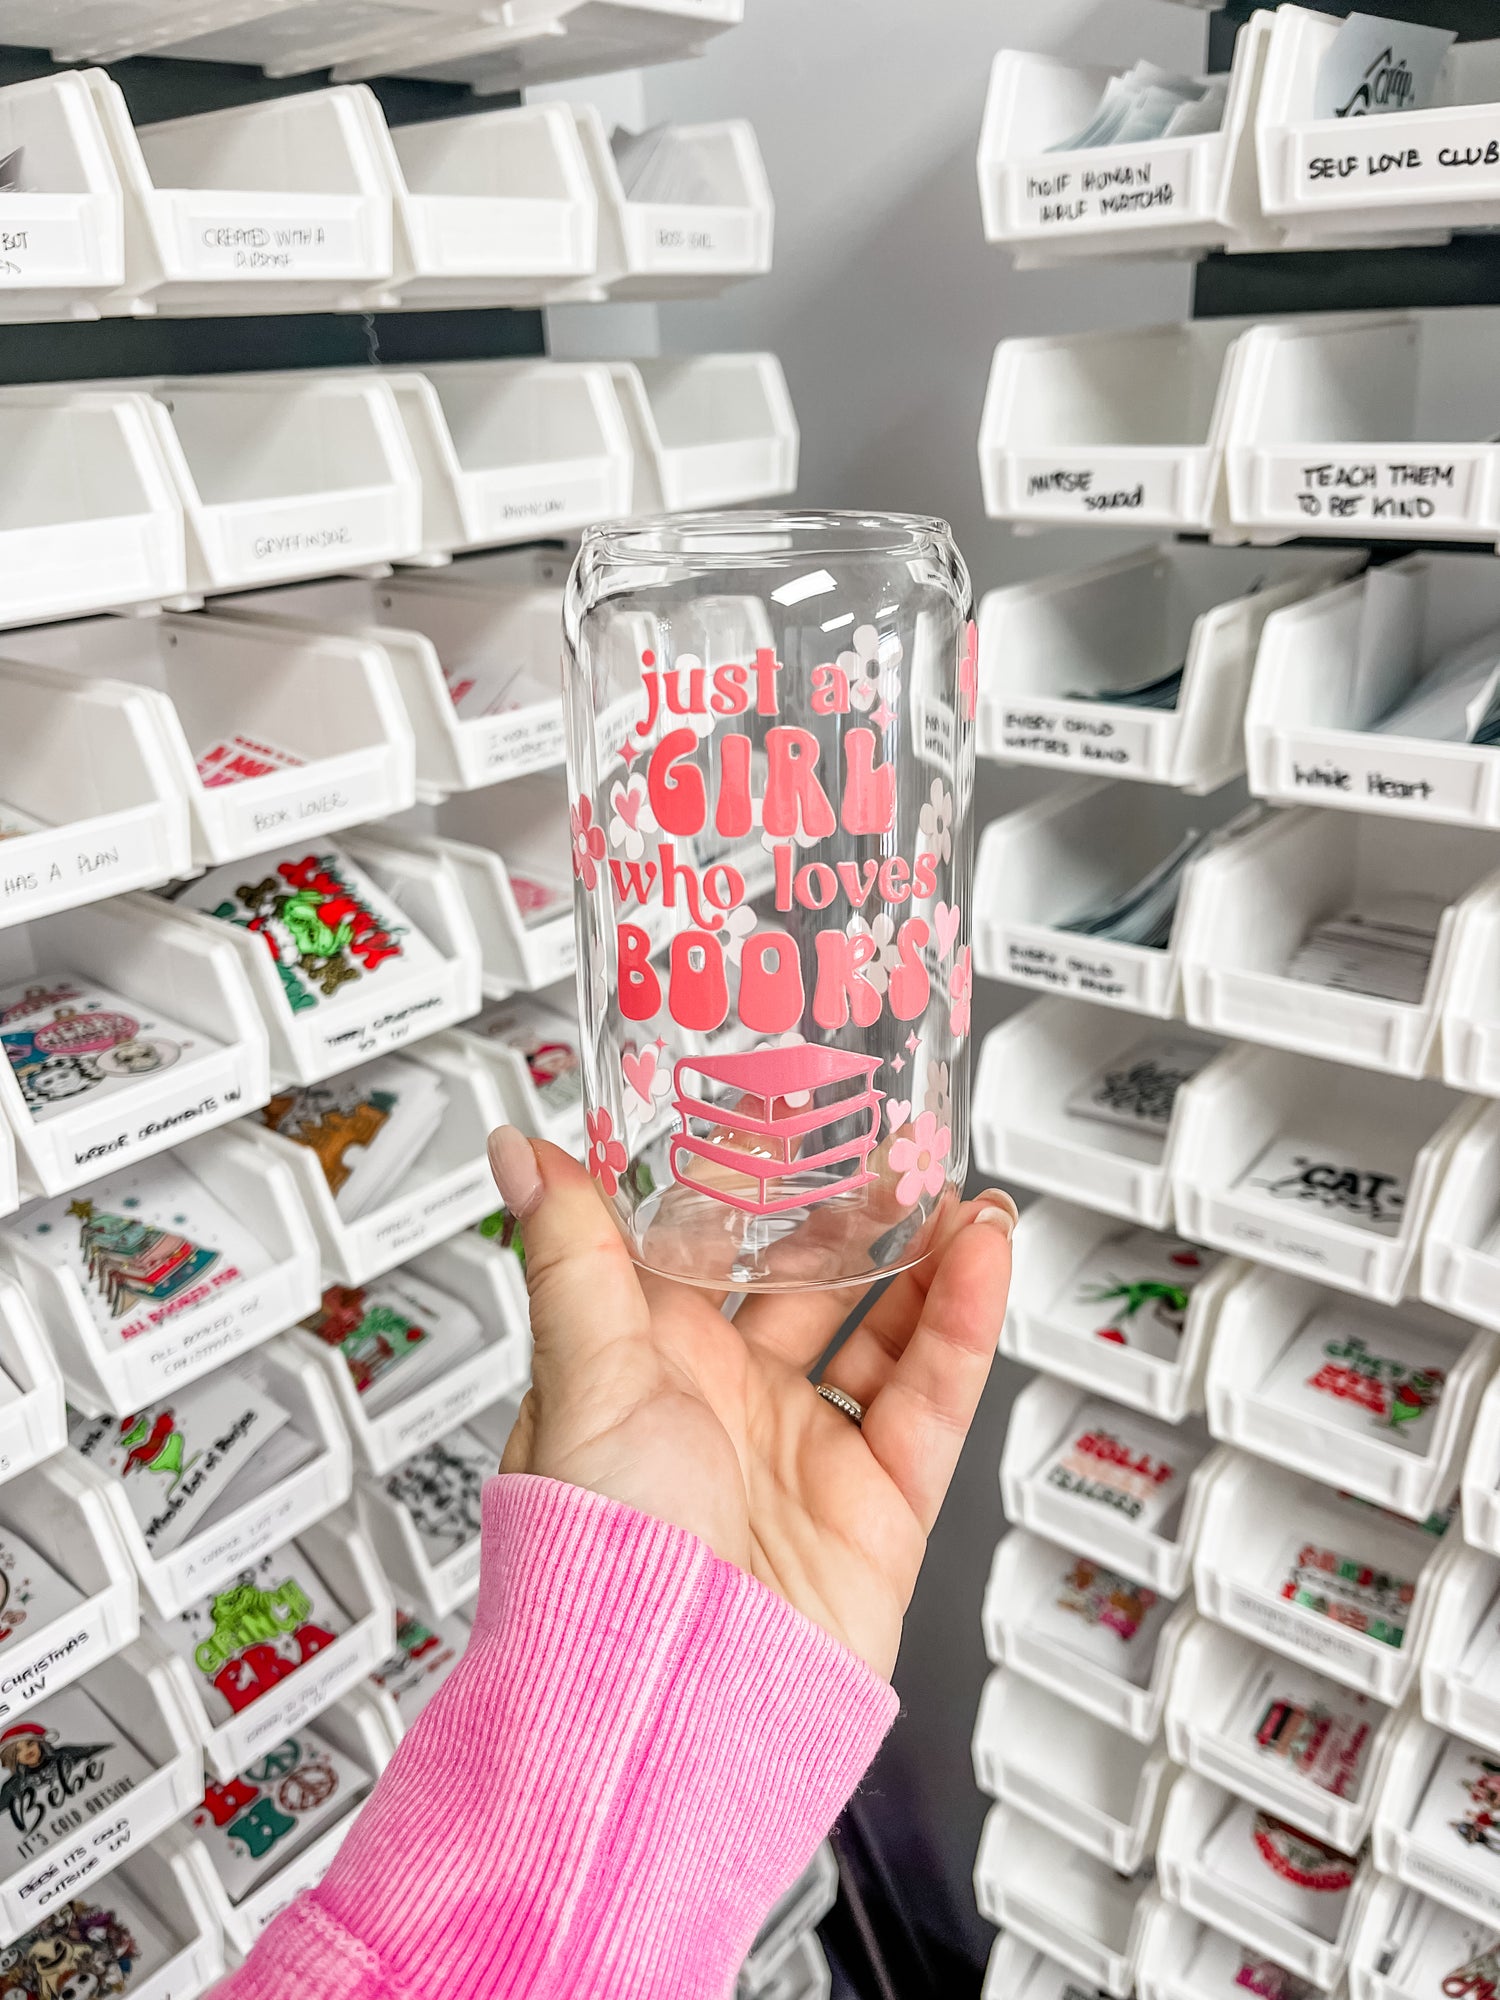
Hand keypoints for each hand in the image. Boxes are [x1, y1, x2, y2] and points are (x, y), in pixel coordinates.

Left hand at [487, 1127, 1015, 1680]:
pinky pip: (933, 1396)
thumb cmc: (596, 1558)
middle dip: (851, 1211)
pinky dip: (963, 1324)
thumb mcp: (583, 1375)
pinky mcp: (879, 1502)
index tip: (788, 1113)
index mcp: (646, 1364)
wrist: (669, 1701)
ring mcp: (806, 1449)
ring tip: (953, 1187)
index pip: (706, 1247)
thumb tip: (521, 1154)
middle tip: (892, 1141)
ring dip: (922, 1256)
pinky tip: (979, 1257)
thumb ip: (572, 1251)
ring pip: (883, 1329)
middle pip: (806, 1280)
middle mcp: (727, 1402)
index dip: (750, 1181)